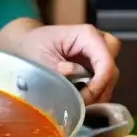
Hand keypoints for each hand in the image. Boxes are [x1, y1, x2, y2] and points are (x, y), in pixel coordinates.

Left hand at [0, 22, 120, 104]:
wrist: (24, 44)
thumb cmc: (31, 49)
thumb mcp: (41, 63)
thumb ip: (62, 78)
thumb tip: (78, 93)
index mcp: (86, 35)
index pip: (106, 64)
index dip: (98, 85)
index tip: (83, 98)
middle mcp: (98, 41)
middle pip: (111, 71)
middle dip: (98, 90)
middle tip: (78, 101)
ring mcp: (98, 53)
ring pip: (110, 79)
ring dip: (96, 93)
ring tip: (75, 100)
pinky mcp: (95, 64)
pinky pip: (103, 82)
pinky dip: (93, 93)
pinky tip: (77, 98)